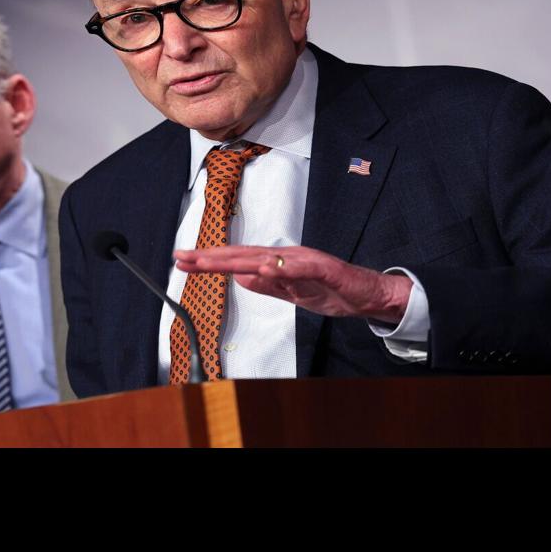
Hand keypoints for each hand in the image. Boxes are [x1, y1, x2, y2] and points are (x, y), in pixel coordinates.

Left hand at [174, 245, 411, 322]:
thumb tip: (241, 278)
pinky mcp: (326, 269)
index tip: (184, 262)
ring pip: (267, 258)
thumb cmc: (332, 292)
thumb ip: (269, 286)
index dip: (211, 262)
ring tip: (211, 262)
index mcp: (280, 262)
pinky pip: (301, 268)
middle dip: (212, 257)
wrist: (367, 296)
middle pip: (244, 255)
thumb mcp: (293, 293)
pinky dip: (282, 267)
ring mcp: (306, 261)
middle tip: (183, 257)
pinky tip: (264, 268)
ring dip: (238, 259)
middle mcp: (288, 256)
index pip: (239, 262)